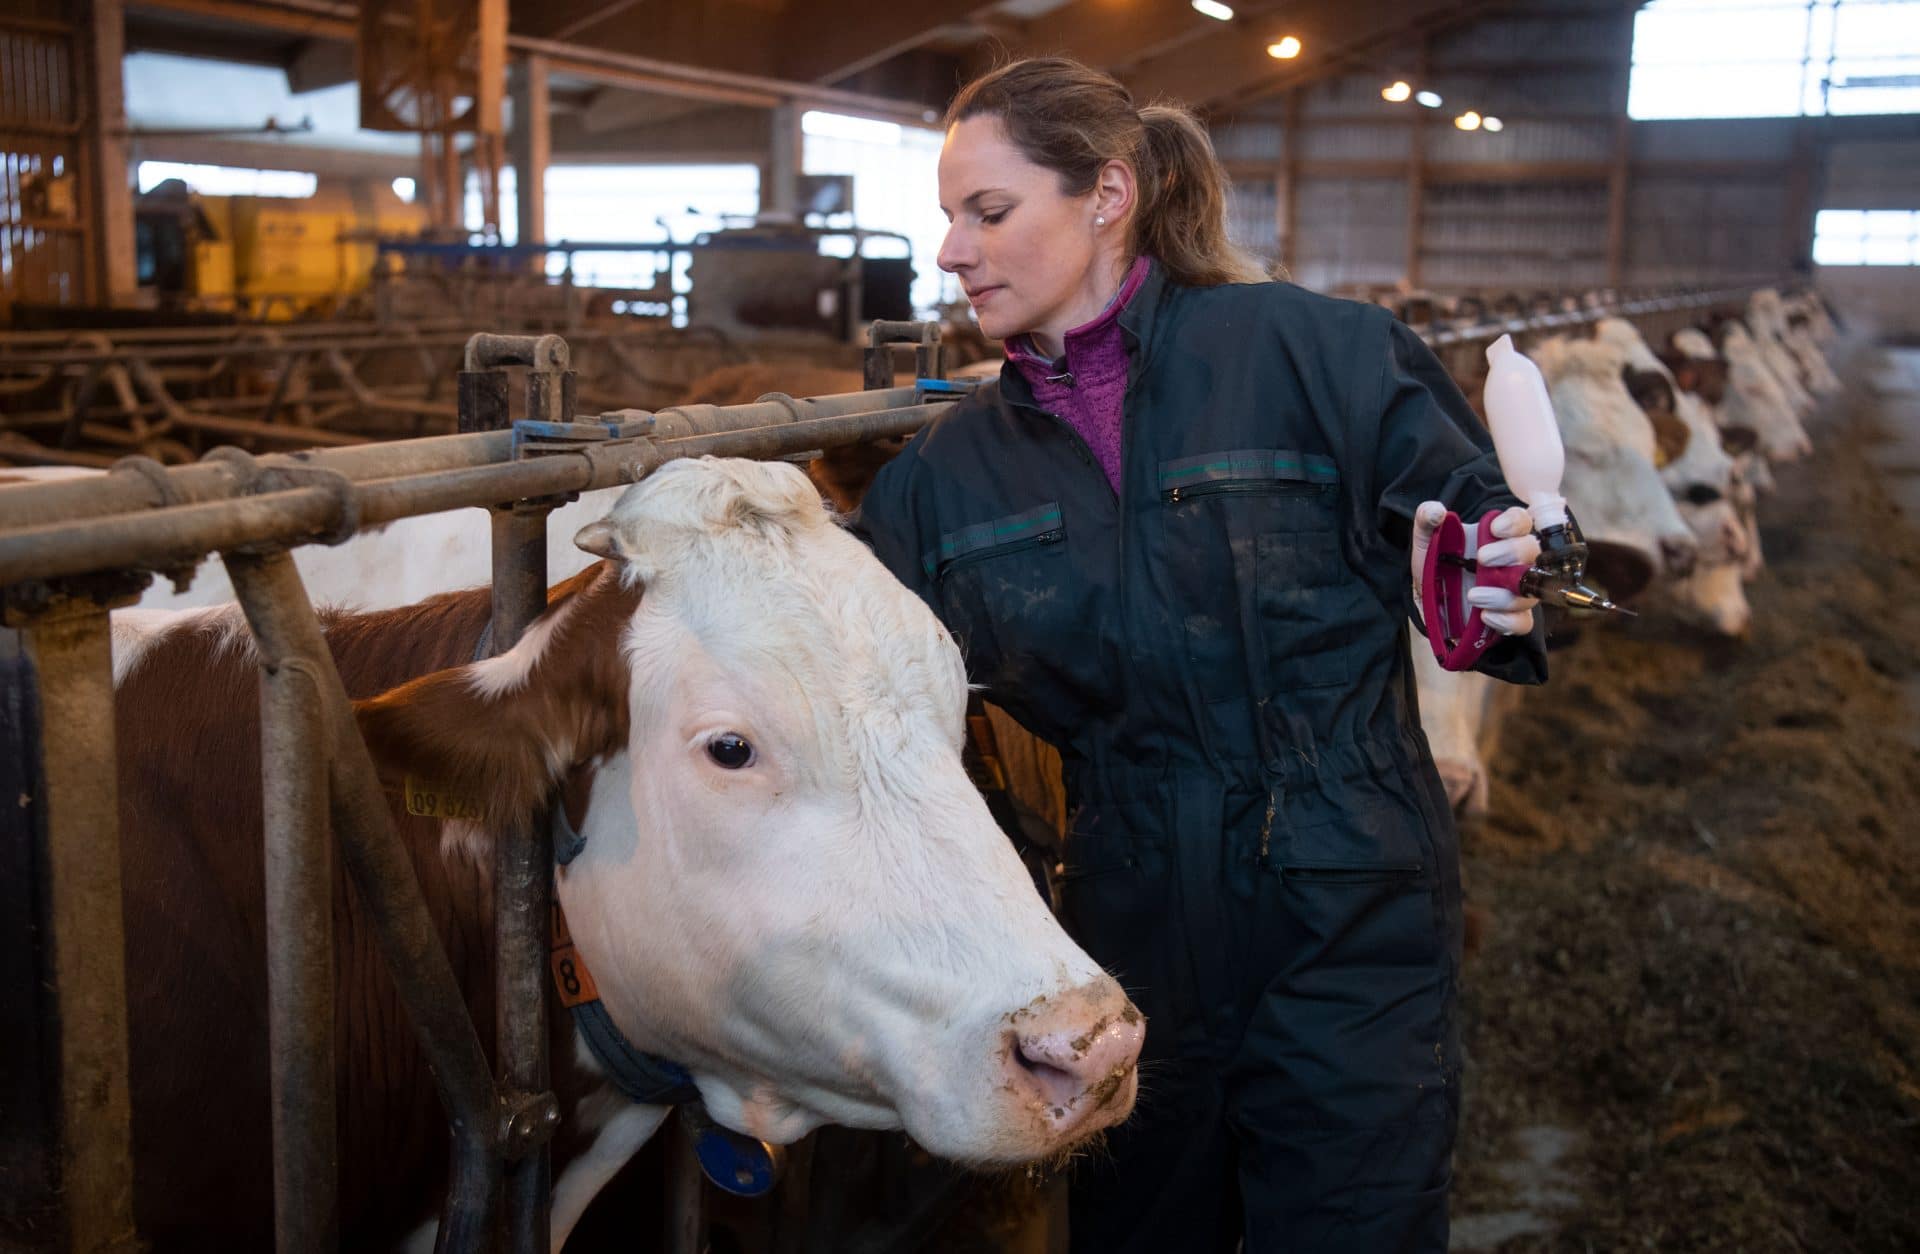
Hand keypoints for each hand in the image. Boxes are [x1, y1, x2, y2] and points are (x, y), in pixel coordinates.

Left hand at [1411, 502, 1541, 636]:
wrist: (1430, 601)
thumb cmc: (1437, 565)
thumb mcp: (1427, 540)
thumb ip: (1426, 519)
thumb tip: (1435, 511)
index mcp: (1498, 536)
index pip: (1522, 521)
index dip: (1515, 522)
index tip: (1495, 529)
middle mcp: (1513, 562)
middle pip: (1532, 550)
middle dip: (1511, 552)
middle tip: (1482, 559)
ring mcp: (1514, 591)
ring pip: (1528, 590)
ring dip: (1503, 594)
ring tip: (1474, 595)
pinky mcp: (1511, 617)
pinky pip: (1523, 622)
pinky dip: (1507, 621)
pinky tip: (1485, 617)